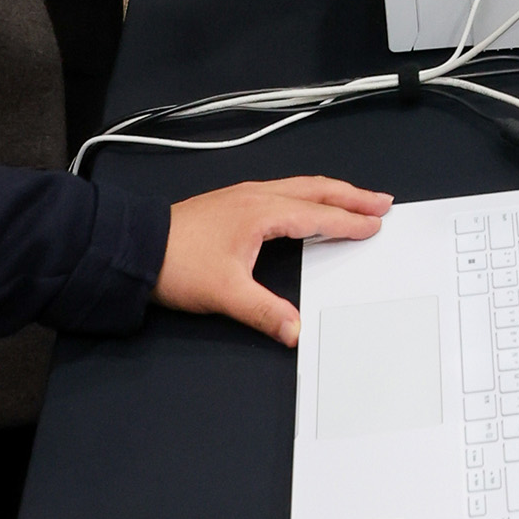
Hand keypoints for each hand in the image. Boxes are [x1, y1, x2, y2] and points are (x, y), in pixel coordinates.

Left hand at [154, 176, 391, 347]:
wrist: (136, 248)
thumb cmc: (180, 266)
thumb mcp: (225, 294)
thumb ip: (264, 312)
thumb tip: (296, 332)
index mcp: (262, 212)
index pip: (317, 215)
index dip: (349, 222)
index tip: (376, 225)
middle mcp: (258, 195)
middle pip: (316, 190)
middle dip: (352, 196)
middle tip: (383, 202)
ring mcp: (245, 195)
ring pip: (300, 186)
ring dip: (332, 192)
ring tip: (356, 199)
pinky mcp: (234, 201)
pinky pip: (285, 190)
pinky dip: (310, 195)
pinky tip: (309, 205)